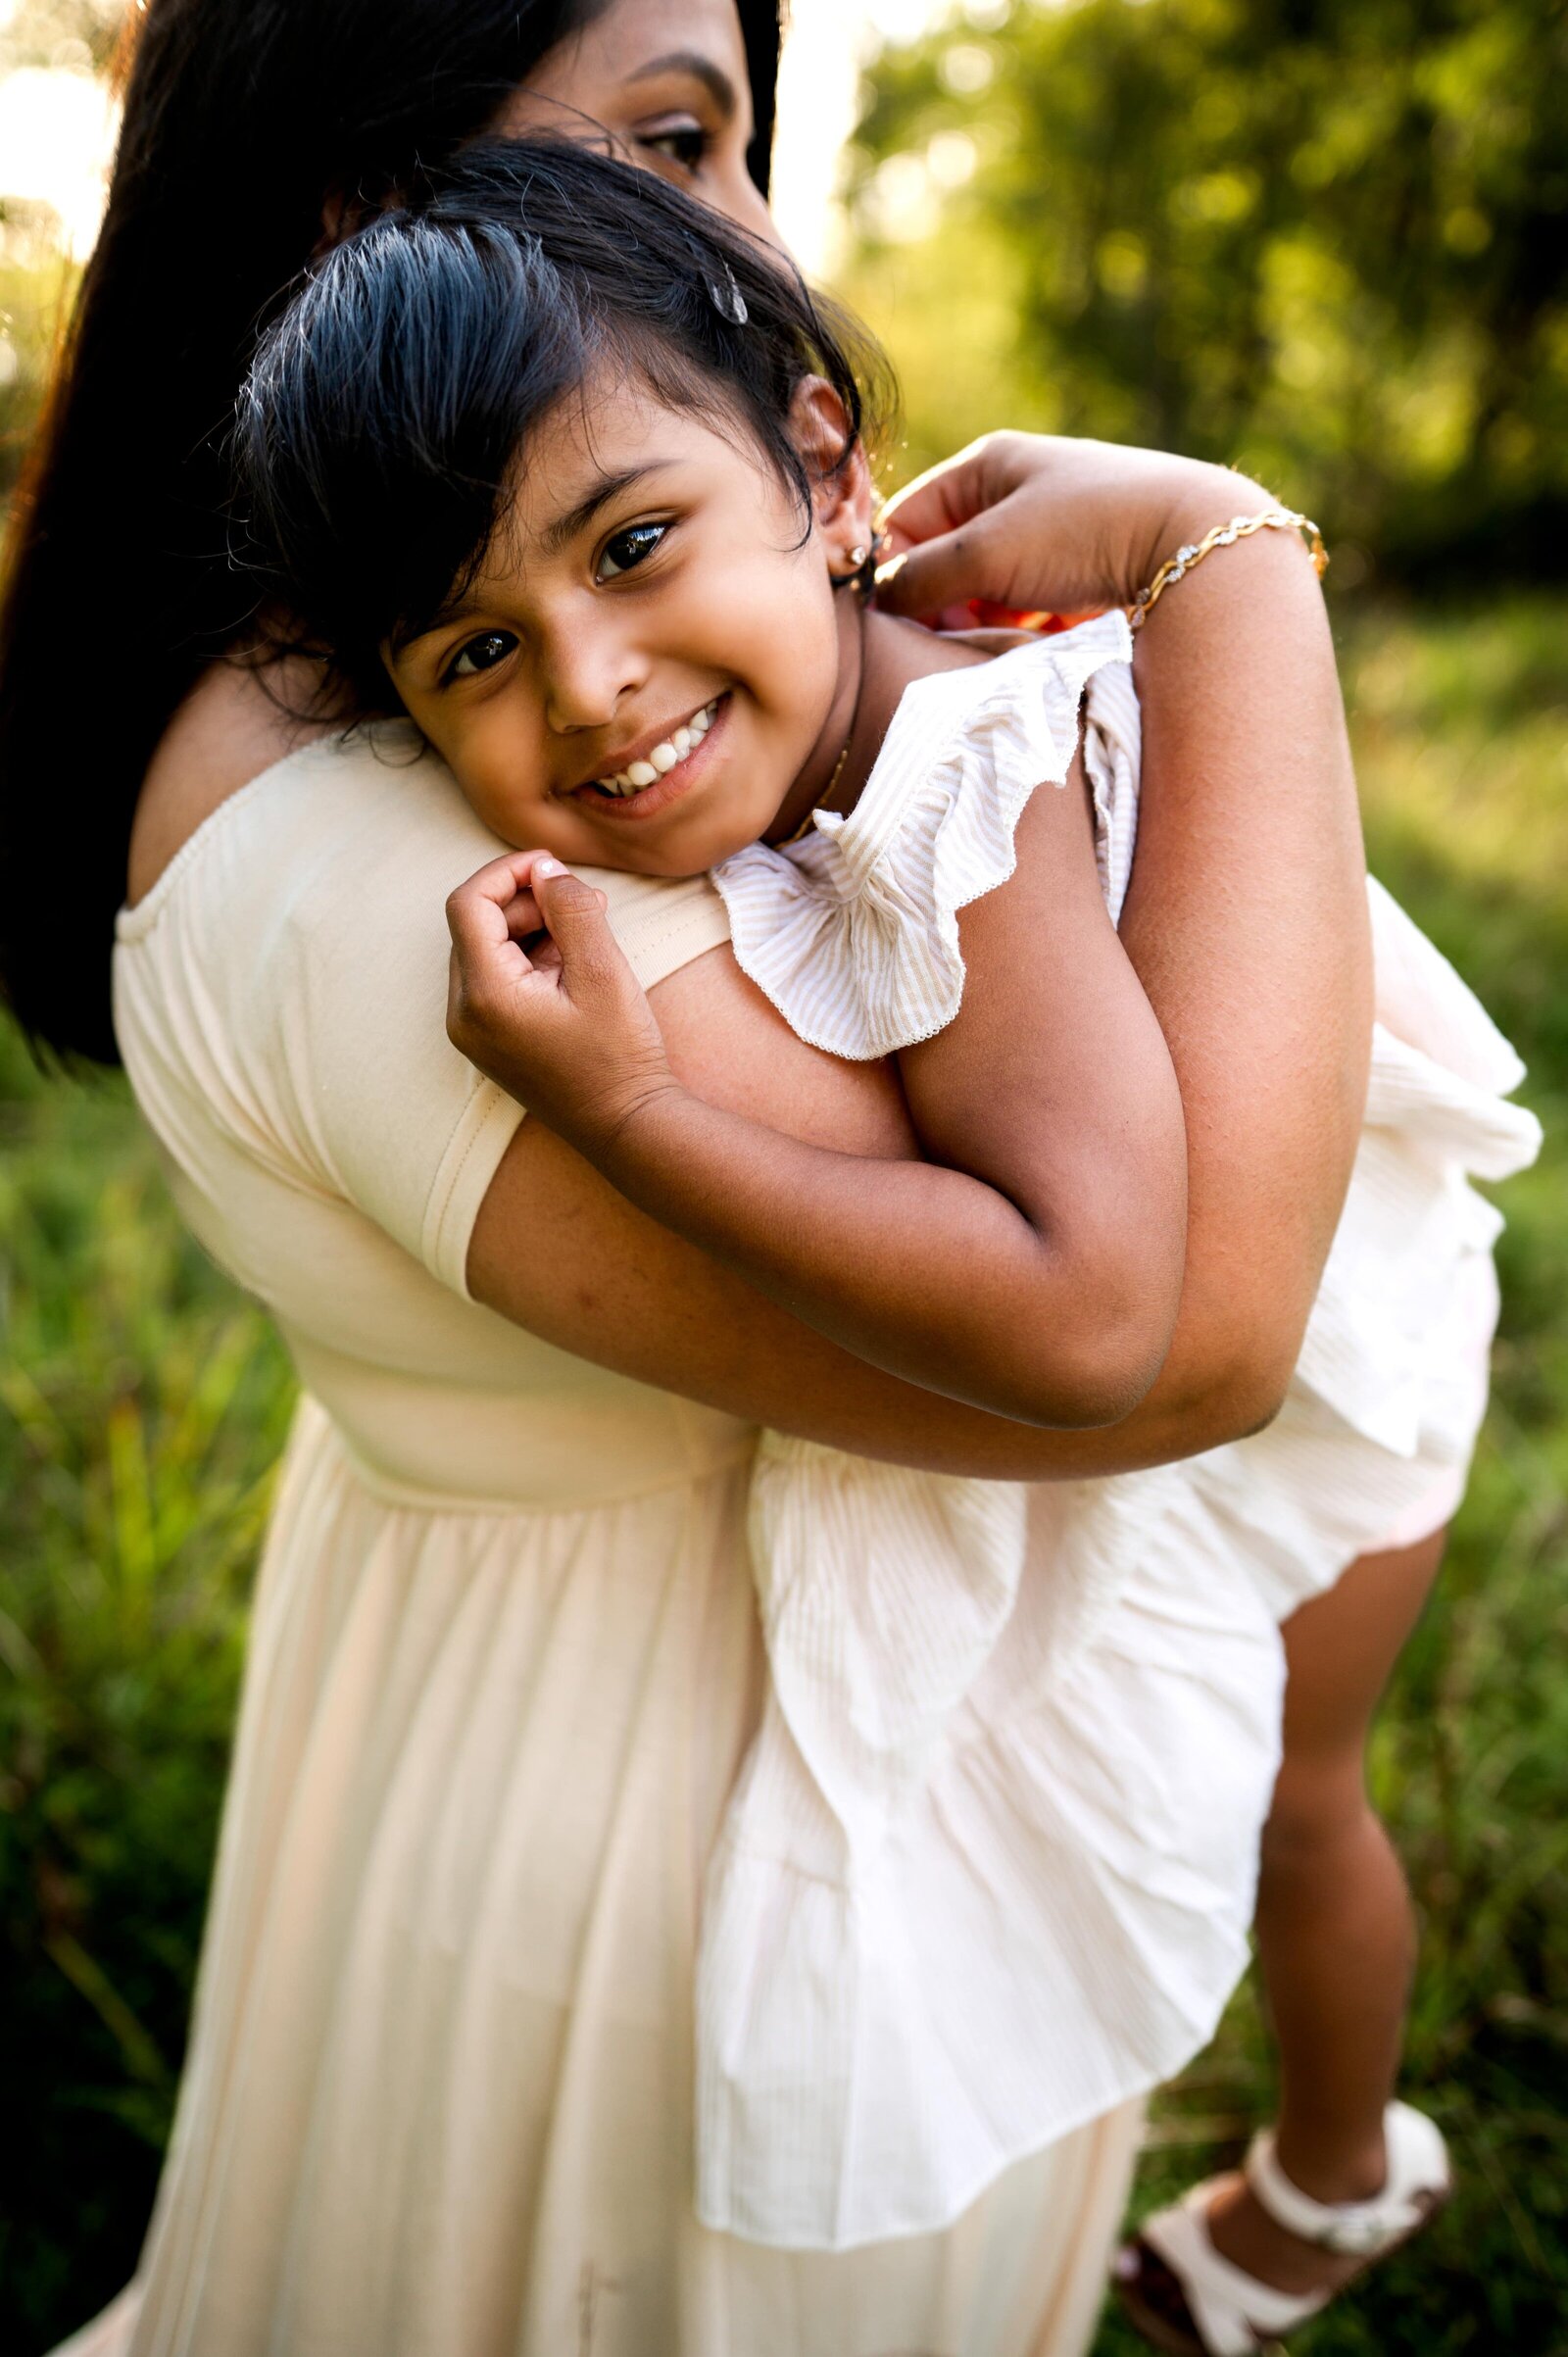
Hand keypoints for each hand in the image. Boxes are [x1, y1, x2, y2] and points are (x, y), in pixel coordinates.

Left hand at [446, 851, 678, 1156]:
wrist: (626, 1126)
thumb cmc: (619, 1056)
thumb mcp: (604, 972)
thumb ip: (572, 909)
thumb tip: (546, 870)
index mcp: (484, 996)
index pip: (468, 904)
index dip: (507, 871)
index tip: (553, 866)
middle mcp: (464, 1015)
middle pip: (475, 926)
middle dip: (526, 901)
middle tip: (585, 901)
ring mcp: (473, 1032)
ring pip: (486, 950)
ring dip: (530, 928)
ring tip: (586, 931)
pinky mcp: (490, 1040)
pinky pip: (496, 980)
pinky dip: (529, 958)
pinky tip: (573, 963)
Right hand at [873, 432, 1263, 624]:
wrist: (1194, 546)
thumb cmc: (1085, 532)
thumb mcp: (988, 552)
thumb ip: (921, 576)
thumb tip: (877, 601)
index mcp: (988, 464)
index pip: (907, 519)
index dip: (895, 571)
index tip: (900, 622)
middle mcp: (1020, 490)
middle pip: (948, 557)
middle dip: (942, 604)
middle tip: (948, 642)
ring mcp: (1055, 532)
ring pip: (989, 587)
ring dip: (981, 622)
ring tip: (991, 649)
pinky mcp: (1086, 570)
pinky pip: (1031, 606)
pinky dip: (1021, 631)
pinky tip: (1030, 652)